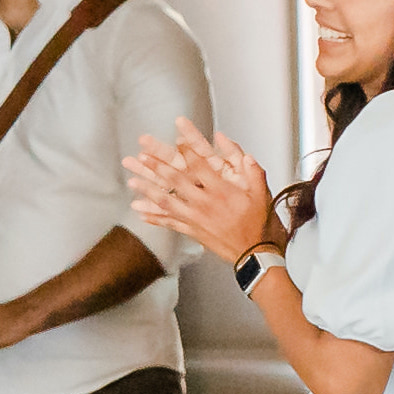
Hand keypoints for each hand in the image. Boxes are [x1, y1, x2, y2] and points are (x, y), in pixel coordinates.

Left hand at [122, 117, 273, 261]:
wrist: (255, 256)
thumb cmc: (260, 225)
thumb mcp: (262, 195)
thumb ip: (253, 172)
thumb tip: (244, 154)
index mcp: (222, 192)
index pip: (200, 166)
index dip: (187, 151)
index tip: (176, 138)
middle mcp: (205, 204)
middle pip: (176, 181)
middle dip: (157, 166)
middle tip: (142, 155)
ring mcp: (195, 218)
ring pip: (166, 201)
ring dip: (147, 190)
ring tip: (131, 180)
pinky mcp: (192, 231)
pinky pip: (169, 222)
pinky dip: (153, 216)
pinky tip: (140, 211)